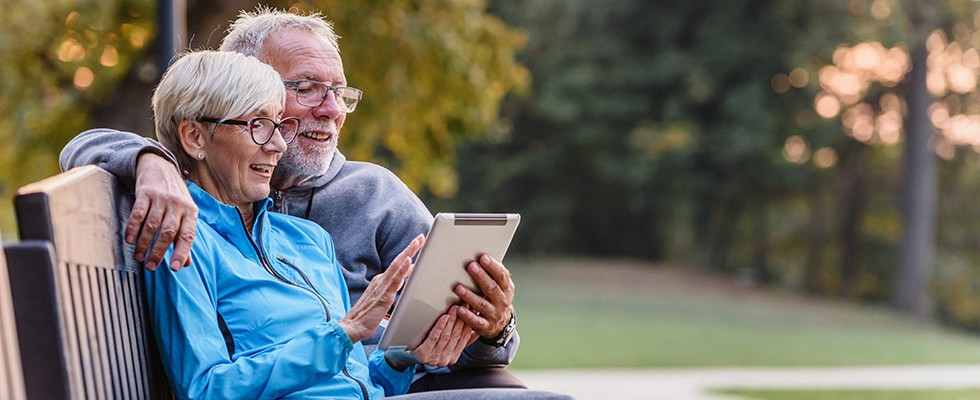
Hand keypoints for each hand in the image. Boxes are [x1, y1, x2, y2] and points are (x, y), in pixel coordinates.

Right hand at [129, 153, 197, 270]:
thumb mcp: (185, 214)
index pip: (188, 235)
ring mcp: (162, 198)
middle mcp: (178, 205)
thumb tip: (185, 263)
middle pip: (168, 232)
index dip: (181, 252)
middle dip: (159, 251)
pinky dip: (133, 228)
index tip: (174, 268)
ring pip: (152, 225)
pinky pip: (138, 213)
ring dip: (144, 243)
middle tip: (151, 266)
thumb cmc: (175, 196)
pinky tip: (130, 239)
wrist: (161, 167)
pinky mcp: (146, 193)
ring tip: (139, 257)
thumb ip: (184, 238)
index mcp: (191, 212)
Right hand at [340, 235, 423, 342]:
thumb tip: (402, 287)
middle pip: (397, 261)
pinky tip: (408, 260)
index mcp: (380, 282)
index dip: (407, 254)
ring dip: (408, 253)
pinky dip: (402, 269)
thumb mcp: (382, 301)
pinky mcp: (383, 296)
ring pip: (397, 266)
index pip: (396, 265)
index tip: (416, 244)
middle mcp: (380, 281)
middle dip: (410, 248)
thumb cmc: (366, 317)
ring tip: (417, 242)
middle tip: (420, 237)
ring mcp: (381, 287)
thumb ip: (391, 293)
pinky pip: (394, 280)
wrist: (352, 327)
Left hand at [406, 306, 475, 367]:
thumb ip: (460, 341)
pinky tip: (444, 317)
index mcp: (453, 357)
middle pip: (456, 335)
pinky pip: (434, 338)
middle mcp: (445, 359)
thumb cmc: (425, 346)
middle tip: (464, 305)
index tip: (471, 310)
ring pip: (446, 336)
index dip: (468, 323)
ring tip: (455, 308)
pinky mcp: (424, 354)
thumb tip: (475, 332)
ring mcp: (434, 358)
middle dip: (461, 318)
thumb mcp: (445, 345)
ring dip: (452, 320)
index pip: (464, 338)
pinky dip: (440, 326)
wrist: (404, 355)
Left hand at [454, 255, 515, 339]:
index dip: (493, 266)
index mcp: (507, 289)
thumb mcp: (500, 287)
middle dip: (480, 277)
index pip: (502, 276)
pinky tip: (459, 309)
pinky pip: (476, 321)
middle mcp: (503, 301)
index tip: (483, 257)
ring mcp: (495, 315)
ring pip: (482, 304)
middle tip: (470, 266)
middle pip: (491, 288)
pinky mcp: (486, 326)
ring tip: (457, 287)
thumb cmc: (495, 297)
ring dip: (469, 296)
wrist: (501, 324)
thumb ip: (492, 273)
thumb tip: (479, 254)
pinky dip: (467, 316)